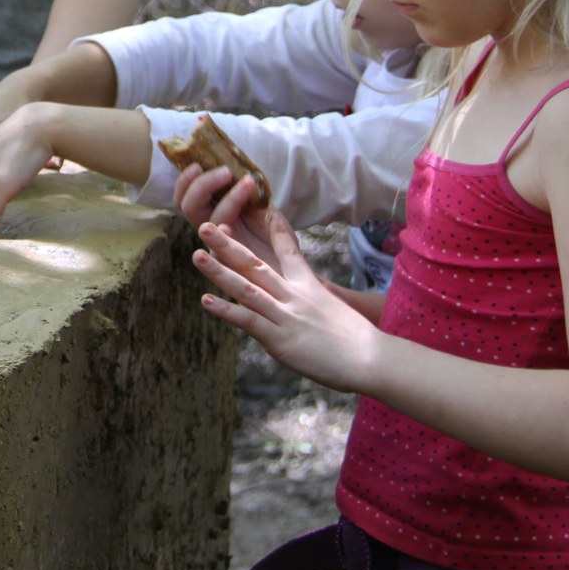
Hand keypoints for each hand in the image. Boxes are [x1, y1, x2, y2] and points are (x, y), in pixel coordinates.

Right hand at [173, 164, 278, 264]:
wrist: (293, 270)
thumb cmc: (279, 240)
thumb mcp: (267, 210)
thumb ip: (253, 195)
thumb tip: (243, 169)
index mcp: (216, 213)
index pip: (186, 197)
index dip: (185, 181)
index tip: (198, 164)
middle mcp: (213, 230)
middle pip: (189, 207)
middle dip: (203, 185)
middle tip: (226, 171)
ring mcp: (220, 248)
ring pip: (207, 224)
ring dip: (227, 199)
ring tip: (248, 183)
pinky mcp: (232, 265)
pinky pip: (219, 251)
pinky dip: (223, 234)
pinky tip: (233, 224)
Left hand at [190, 208, 376, 393]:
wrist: (371, 358)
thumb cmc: (361, 343)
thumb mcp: (339, 312)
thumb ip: (320, 305)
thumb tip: (312, 309)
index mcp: (309, 287)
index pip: (290, 252)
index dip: (274, 231)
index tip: (263, 211)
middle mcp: (293, 296)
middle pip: (255, 264)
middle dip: (228, 245)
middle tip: (205, 225)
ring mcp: (285, 315)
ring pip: (246, 287)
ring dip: (219, 271)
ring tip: (196, 255)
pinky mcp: (279, 338)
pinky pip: (248, 320)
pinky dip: (226, 310)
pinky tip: (205, 300)